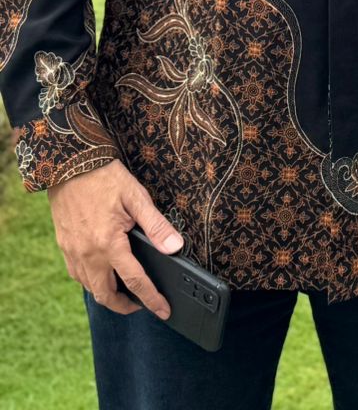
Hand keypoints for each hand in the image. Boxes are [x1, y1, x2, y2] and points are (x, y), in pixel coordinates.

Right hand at [48, 158, 183, 319]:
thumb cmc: (105, 178)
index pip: (134, 281)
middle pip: (106, 295)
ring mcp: (72, 252)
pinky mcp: (64, 246)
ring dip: (107, 295)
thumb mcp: (137, 197)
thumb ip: (156, 225)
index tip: (163, 311)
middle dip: (125, 306)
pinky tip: (103, 272)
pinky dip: (92, 281)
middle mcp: (87, 254)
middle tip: (142, 305)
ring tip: (125, 291)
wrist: (69, 165)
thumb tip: (175, 247)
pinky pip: (78, 274)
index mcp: (108, 243)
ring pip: (90, 288)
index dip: (151, 299)